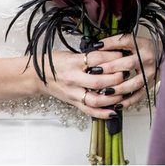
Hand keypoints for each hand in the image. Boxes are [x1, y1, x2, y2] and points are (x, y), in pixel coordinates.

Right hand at [41, 34, 161, 119]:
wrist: (37, 77)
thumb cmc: (55, 62)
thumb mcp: (70, 53)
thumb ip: (88, 55)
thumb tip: (112, 52)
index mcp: (73, 63)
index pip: (96, 59)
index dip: (112, 56)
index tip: (123, 53)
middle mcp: (73, 79)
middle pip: (98, 81)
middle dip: (116, 78)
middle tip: (127, 73)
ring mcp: (73, 93)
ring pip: (95, 99)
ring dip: (112, 98)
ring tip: (124, 91)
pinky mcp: (73, 103)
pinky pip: (89, 111)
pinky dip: (103, 113)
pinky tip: (115, 111)